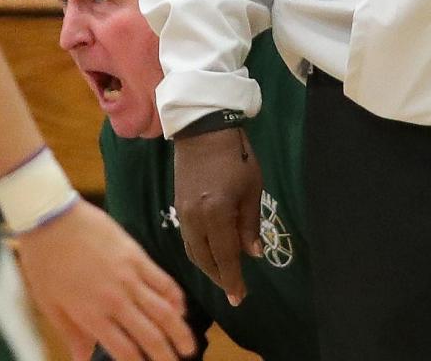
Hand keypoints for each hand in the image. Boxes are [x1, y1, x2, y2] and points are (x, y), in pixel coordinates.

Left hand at [16, 196, 194, 360]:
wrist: (53, 220)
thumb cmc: (45, 263)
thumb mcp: (51, 305)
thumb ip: (72, 334)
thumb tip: (83, 359)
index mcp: (92, 314)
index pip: (125, 349)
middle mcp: (116, 298)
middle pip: (150, 333)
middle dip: (166, 353)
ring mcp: (130, 275)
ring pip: (163, 308)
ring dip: (179, 329)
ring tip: (189, 344)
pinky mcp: (137, 255)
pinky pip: (162, 279)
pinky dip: (175, 296)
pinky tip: (182, 308)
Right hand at [174, 127, 263, 305]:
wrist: (204, 131)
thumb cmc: (237, 157)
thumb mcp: (252, 189)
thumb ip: (250, 224)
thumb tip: (252, 255)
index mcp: (217, 214)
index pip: (225, 257)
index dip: (233, 280)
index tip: (240, 298)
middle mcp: (196, 219)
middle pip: (206, 260)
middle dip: (221, 277)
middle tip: (235, 289)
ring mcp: (183, 214)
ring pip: (194, 252)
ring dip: (209, 266)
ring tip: (224, 274)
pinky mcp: (178, 207)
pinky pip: (188, 240)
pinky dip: (199, 252)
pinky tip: (210, 253)